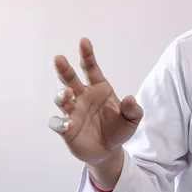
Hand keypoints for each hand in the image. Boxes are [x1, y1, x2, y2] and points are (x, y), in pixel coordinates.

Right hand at [48, 37, 142, 166]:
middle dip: (64, 69)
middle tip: (59, 58)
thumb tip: (131, 99)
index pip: (91, 68)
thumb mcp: (132, 119)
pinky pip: (58, 123)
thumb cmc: (119, 129)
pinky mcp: (67, 129)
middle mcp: (83, 96)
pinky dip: (60, 122)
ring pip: (61, 98)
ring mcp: (73, 111)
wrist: (110, 150)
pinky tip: (68, 124)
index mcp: (99, 89)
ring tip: (67, 93)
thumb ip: (133, 109)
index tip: (84, 41)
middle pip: (70, 79)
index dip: (87, 55)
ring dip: (62, 94)